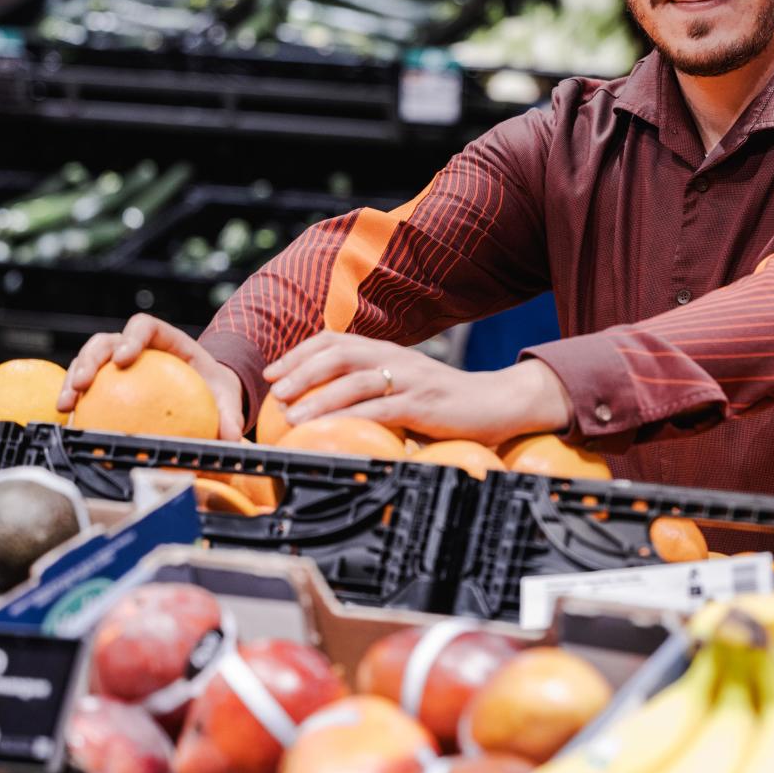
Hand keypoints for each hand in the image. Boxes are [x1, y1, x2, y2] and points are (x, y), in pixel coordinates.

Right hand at [59, 315, 245, 439]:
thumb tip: (231, 438)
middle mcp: (136, 346)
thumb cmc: (214, 389)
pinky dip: (75, 401)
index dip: (131, 337)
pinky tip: (68, 423)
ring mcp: (117, 362)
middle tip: (82, 384)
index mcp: (166, 339)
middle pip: (106, 341)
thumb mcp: (226, 398)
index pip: (144, 326)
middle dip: (90, 359)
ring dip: (72, 379)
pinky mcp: (107, 382)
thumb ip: (229, 414)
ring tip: (66, 406)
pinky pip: (86, 388)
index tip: (123, 359)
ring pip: (87, 361)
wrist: (205, 394)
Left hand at [266, 332, 570, 446]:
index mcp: (389, 351)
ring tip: (292, 417)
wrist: (499, 403)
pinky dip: (352, 419)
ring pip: (356, 380)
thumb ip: (375, 392)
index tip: (274, 373)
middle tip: (276, 392)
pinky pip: (381, 410)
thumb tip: (329, 412)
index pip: (336, 340)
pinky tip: (332, 431)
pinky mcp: (424, 404)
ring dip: (319, 397)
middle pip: (340, 353)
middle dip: (302, 370)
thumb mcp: (407, 388)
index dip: (300, 353)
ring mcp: (411, 379)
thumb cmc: (449, 403)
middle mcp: (396, 358)